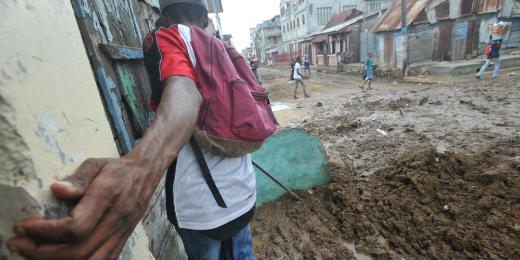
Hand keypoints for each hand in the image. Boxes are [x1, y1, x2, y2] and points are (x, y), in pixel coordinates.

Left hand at [8, 157, 159, 258]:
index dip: (45, 232)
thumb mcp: (96, 163)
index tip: (24, 226)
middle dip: (43, 252)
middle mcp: (116, 220)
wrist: (145, 175)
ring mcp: (120, 234)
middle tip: (20, 243)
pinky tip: (58, 256)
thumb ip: (78, 177)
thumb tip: (56, 190)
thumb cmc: (117, 169)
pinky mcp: (120, 242)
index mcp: (108, 198)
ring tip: (35, 252)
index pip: (76, 226)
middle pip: (78, 251)